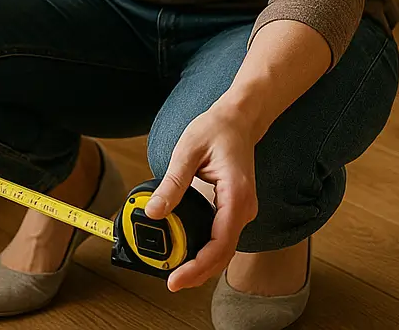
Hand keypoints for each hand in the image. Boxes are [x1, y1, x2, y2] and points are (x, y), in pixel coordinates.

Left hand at [144, 104, 259, 291]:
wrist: (239, 118)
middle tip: (170, 281)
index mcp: (235, 195)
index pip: (219, 244)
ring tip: (176, 271)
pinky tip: (189, 252)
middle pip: (223, 254)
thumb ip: (172, 183)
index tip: (176, 279)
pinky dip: (207, 249)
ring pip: (224, 248)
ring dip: (202, 263)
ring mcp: (243, 210)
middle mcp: (245, 208)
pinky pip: (223, 236)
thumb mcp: (187, 150)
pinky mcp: (236, 209)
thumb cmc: (217, 128)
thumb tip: (153, 212)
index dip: (197, 267)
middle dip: (198, 272)